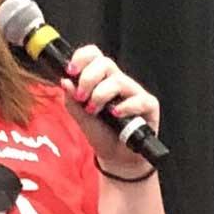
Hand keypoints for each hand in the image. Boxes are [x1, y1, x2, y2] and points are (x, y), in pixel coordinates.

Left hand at [62, 43, 159, 176]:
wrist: (117, 158)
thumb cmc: (102, 135)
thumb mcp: (81, 118)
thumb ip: (72, 100)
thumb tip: (65, 81)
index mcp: (101, 79)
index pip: (93, 56)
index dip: (82, 58)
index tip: (71, 71)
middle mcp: (118, 82)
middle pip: (105, 63)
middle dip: (88, 78)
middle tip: (81, 97)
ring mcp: (134, 92)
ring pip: (118, 80)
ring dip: (102, 94)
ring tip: (94, 110)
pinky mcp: (149, 105)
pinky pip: (139, 99)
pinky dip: (125, 106)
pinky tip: (115, 114)